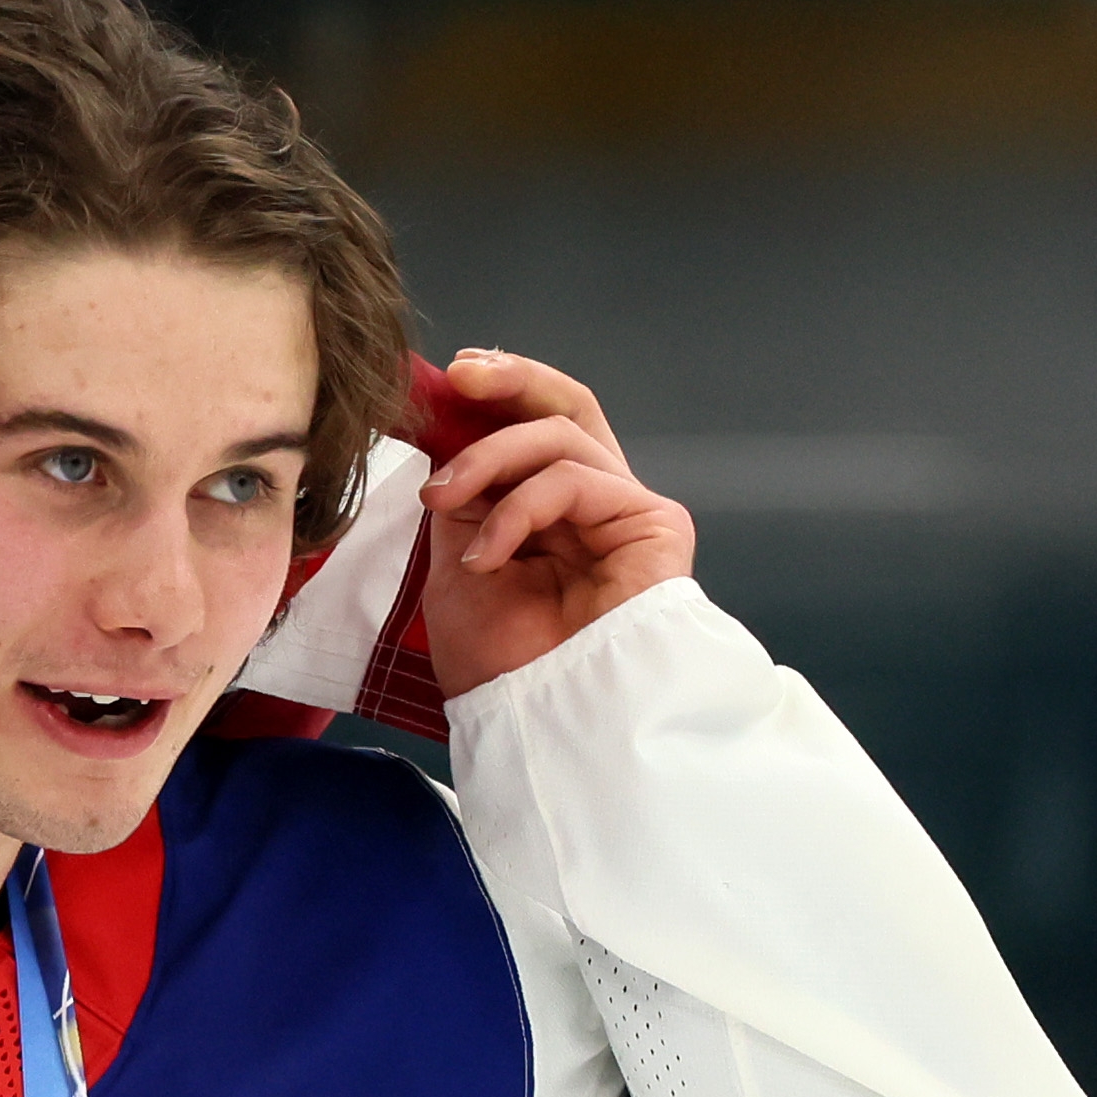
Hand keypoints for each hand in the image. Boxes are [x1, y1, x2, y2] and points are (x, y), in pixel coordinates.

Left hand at [413, 347, 697, 698]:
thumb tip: (453, 435)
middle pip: (569, 409)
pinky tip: (488, 555)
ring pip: (561, 435)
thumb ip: (468, 498)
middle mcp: (594, 507)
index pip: (533, 432)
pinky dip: (519, 507)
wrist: (534, 722)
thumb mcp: (459, 562)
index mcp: (551, 516)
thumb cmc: (499, 664)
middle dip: (513, 380)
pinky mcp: (653, 524)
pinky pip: (575, 479)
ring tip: (442, 501)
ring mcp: (626, 512)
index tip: (445, 381)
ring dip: (488, 459)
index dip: (495, 398)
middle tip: (461, 374)